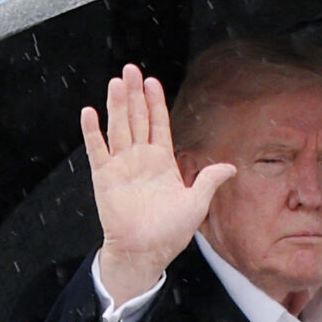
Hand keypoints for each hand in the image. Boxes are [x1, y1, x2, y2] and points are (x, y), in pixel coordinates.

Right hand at [84, 63, 234, 303]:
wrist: (146, 252)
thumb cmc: (171, 232)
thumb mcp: (196, 203)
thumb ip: (209, 180)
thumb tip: (231, 167)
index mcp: (162, 162)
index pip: (157, 124)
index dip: (155, 103)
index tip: (152, 82)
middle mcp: (140, 159)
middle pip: (136, 119)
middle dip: (134, 94)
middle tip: (130, 69)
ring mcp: (121, 166)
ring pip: (118, 128)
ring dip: (116, 105)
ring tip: (116, 82)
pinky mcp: (104, 177)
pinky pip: (97, 150)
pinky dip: (93, 132)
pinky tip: (90, 112)